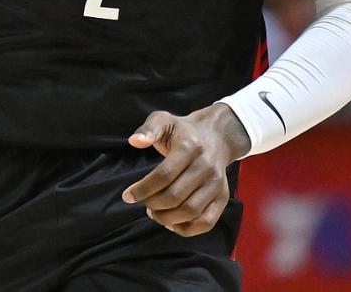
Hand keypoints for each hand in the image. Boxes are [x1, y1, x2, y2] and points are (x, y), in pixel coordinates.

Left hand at [121, 104, 250, 236]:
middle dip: (153, 204)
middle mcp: (206, 166)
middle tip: (143, 203)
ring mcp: (217, 183)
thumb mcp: (164, 120)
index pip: (164, 175)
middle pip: (175, 196)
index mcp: (189, 147)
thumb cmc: (183, 130)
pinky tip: (172, 224)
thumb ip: (148, 129)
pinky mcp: (223, 197)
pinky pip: (207, 222)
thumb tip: (134, 142)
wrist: (216, 136)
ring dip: (167, 219)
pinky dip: (187, 229)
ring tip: (154, 214)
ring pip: (190, 212)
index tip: (127, 196)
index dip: (143, 189)